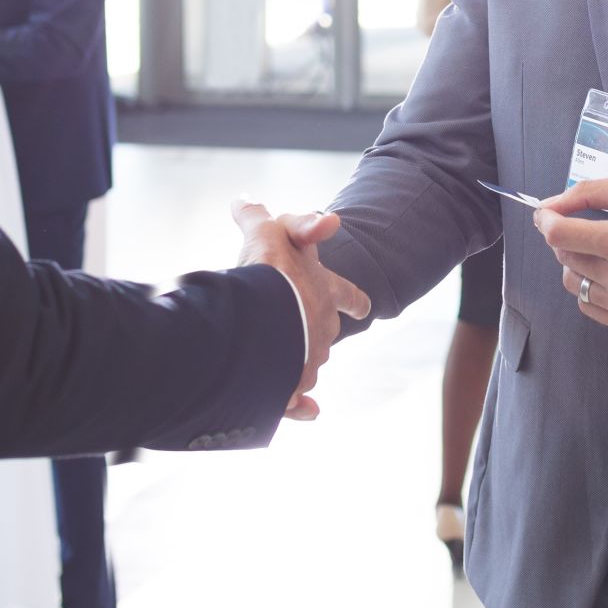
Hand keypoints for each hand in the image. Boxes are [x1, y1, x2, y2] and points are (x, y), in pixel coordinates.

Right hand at [232, 200, 370, 420]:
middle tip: (289, 326)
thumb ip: (257, 216)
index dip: (354, 300)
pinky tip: (302, 410)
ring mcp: (308, 361)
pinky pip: (295, 403)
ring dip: (294, 364)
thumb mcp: (265, 232)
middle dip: (311, 332)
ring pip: (307, 366)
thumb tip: (244, 197)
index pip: (349, 294)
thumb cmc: (269, 272)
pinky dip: (298, 407)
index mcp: (326, 293)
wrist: (263, 320)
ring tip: (270, 359)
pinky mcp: (289, 389)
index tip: (364, 307)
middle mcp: (324, 330)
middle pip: (325, 334)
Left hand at [532, 172, 607, 333]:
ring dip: (578, 265)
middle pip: (564, 257)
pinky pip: (588, 305)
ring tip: (602, 254)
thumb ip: (589, 192)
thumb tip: (551, 206)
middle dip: (568, 239)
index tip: (547, 215)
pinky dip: (591, 288)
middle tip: (590, 230)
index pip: (559, 235)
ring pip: (573, 283)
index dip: (546, 221)